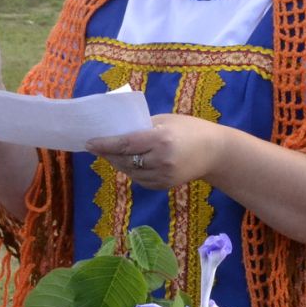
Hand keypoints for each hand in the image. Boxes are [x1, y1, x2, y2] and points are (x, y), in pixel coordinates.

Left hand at [85, 115, 233, 191]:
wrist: (216, 152)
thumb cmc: (190, 129)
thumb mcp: (166, 120)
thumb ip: (142, 127)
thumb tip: (117, 132)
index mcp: (161, 139)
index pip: (125, 144)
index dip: (105, 145)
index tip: (89, 143)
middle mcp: (161, 160)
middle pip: (124, 160)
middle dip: (108, 154)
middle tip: (96, 147)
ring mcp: (163, 176)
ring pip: (130, 172)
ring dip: (118, 163)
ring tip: (110, 154)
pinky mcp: (165, 186)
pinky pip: (140, 180)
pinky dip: (131, 171)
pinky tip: (128, 162)